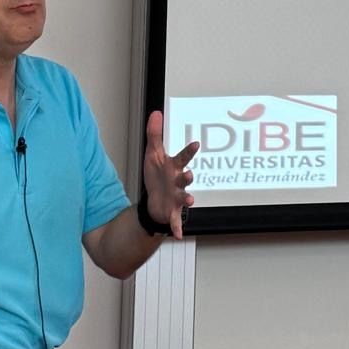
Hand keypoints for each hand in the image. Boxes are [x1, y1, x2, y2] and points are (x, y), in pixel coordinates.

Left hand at [141, 111, 198, 238]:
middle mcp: (179, 182)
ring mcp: (177, 198)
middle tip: (189, 174)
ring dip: (187, 199)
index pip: (182, 158)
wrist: (155, 201)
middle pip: (185, 178)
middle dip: (188, 177)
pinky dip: (177, 228)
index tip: (196, 144)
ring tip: (190, 201)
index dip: (189, 152)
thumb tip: (155, 113)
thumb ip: (155, 134)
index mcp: (174, 167)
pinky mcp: (172, 212)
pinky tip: (178, 235)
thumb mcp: (153, 154)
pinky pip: (176, 221)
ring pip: (184, 198)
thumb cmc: (157, 176)